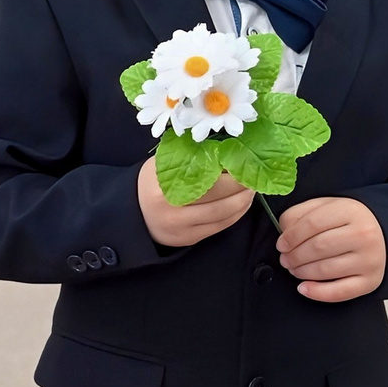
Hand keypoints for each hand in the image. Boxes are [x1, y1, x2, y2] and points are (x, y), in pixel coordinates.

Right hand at [137, 163, 253, 248]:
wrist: (134, 214)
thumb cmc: (152, 183)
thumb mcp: (162, 164)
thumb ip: (188, 157)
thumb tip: (223, 148)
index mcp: (164, 183)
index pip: (205, 175)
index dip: (228, 169)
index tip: (241, 159)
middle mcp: (173, 207)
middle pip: (217, 196)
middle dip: (240, 185)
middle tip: (253, 174)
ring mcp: (182, 226)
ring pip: (222, 214)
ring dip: (243, 201)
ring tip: (251, 188)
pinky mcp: (190, 239)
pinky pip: (220, 226)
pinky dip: (236, 214)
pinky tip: (242, 204)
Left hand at [276, 196, 385, 301]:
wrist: (380, 235)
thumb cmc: (346, 222)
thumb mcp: (325, 207)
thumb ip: (301, 214)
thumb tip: (283, 231)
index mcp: (350, 211)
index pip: (312, 223)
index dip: (291, 236)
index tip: (281, 245)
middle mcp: (364, 235)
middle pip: (318, 247)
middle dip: (295, 256)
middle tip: (285, 259)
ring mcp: (369, 260)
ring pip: (326, 270)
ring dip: (302, 272)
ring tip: (294, 269)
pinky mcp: (370, 281)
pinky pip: (340, 292)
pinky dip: (317, 292)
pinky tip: (304, 288)